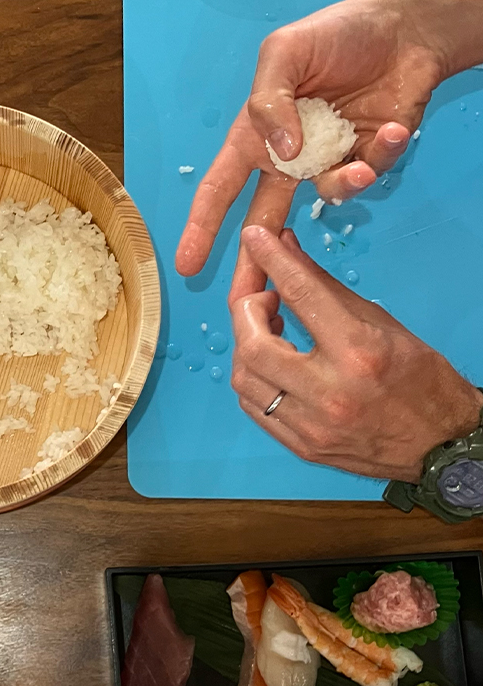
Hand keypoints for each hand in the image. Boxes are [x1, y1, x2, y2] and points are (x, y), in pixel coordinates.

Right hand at [176, 0, 444, 300]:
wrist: (406, 26)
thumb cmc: (335, 33)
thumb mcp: (283, 53)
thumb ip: (268, 102)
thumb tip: (282, 152)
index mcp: (255, 137)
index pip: (219, 188)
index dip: (201, 227)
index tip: (187, 264)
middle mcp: (288, 157)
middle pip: (263, 220)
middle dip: (257, 262)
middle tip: (254, 298)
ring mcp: (328, 161)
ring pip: (326, 197)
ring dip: (343, 184)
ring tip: (361, 164)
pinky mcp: (369, 159)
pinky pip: (369, 175)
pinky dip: (382, 154)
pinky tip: (393, 127)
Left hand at [229, 226, 482, 481]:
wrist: (441, 445)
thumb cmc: (418, 376)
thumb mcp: (379, 321)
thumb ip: (323, 285)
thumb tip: (284, 245)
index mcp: (359, 351)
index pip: (301, 294)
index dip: (271, 261)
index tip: (254, 238)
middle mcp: (330, 391)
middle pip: (254, 345)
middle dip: (246, 311)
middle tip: (263, 298)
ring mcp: (312, 425)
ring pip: (244, 378)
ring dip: (244, 344)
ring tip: (266, 330)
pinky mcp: (302, 447)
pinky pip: (253, 406)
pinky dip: (251, 376)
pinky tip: (267, 361)